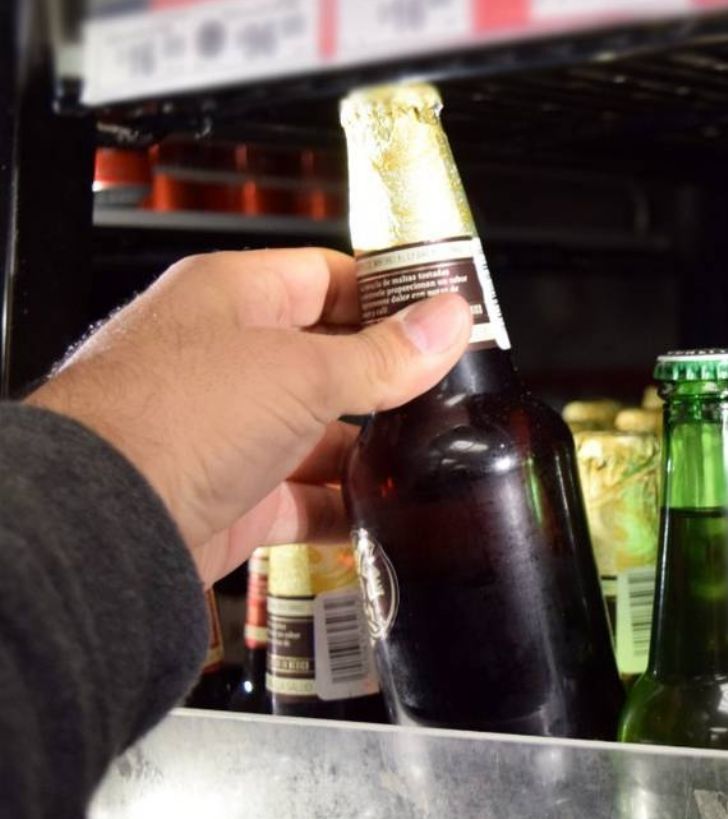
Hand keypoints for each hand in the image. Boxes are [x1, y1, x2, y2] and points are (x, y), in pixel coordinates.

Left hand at [26, 248, 471, 583]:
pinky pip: (302, 497)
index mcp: (231, 297)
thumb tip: (447, 320)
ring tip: (422, 453)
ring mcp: (225, 429)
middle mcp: (224, 358)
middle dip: (384, 377)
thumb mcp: (303, 373)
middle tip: (444, 387)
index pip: (326, 276)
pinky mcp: (230, 496)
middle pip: (326, 357)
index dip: (387, 293)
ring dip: (366, 447)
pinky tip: (378, 509)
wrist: (101, 523)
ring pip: (317, 431)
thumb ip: (384, 355)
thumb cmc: (168, 419)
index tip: (441, 314)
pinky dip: (341, 504)